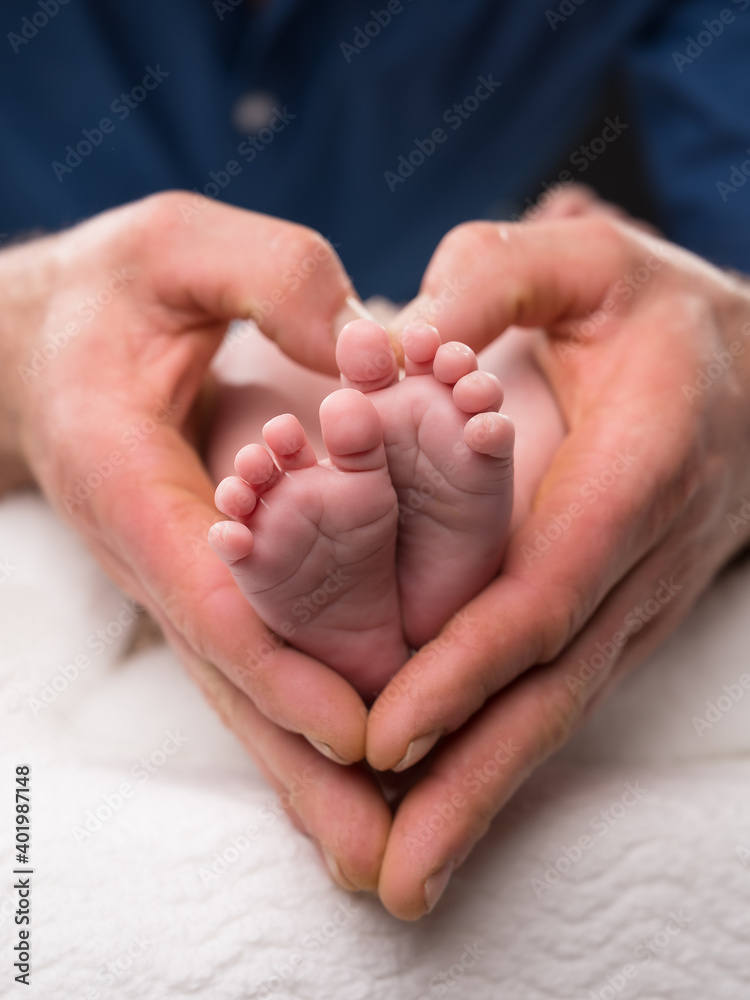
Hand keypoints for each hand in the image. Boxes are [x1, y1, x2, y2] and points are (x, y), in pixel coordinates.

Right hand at [0, 192, 391, 888]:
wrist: (49, 342)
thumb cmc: (113, 292)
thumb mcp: (180, 247)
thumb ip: (270, 278)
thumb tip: (367, 340)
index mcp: (136, 477)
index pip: (213, 592)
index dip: (283, 666)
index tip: (358, 735)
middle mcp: (158, 549)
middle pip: (234, 676)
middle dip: (301, 766)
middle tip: (380, 853)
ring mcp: (179, 574)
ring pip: (245, 685)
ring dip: (304, 769)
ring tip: (378, 845)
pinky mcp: (205, 575)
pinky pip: (256, 654)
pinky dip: (299, 713)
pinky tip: (355, 765)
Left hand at [366, 208, 749, 917]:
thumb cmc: (656, 314)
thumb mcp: (583, 261)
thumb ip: (493, 278)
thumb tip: (391, 338)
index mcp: (637, 467)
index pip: (547, 589)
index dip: (469, 665)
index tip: (388, 734)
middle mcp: (644, 556)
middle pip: (555, 686)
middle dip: (475, 781)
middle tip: (395, 869)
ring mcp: (640, 600)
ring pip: (561, 710)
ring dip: (487, 794)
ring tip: (411, 871)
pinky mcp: (621, 616)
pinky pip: (561, 694)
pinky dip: (504, 754)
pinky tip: (451, 803)